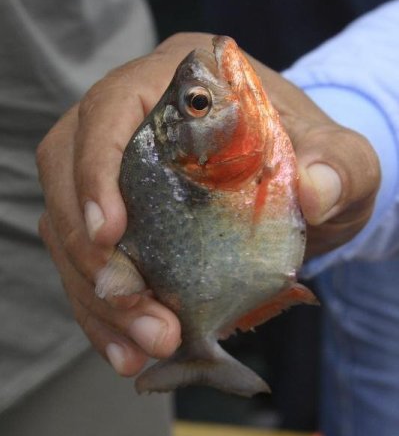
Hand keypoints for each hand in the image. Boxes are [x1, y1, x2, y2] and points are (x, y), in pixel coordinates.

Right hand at [37, 32, 379, 375]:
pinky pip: (88, 267)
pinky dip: (102, 314)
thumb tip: (316, 192)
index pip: (108, 109)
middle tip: (142, 313)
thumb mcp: (343, 160)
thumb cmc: (315, 161)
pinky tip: (128, 351)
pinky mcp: (118, 224)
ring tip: (144, 345)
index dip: (94, 169)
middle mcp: (132, 124)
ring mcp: (117, 176)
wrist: (305, 191)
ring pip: (67, 232)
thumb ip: (340, 167)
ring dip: (97, 297)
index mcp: (178, 84)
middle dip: (92, 255)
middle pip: (67, 177)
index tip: (108, 233)